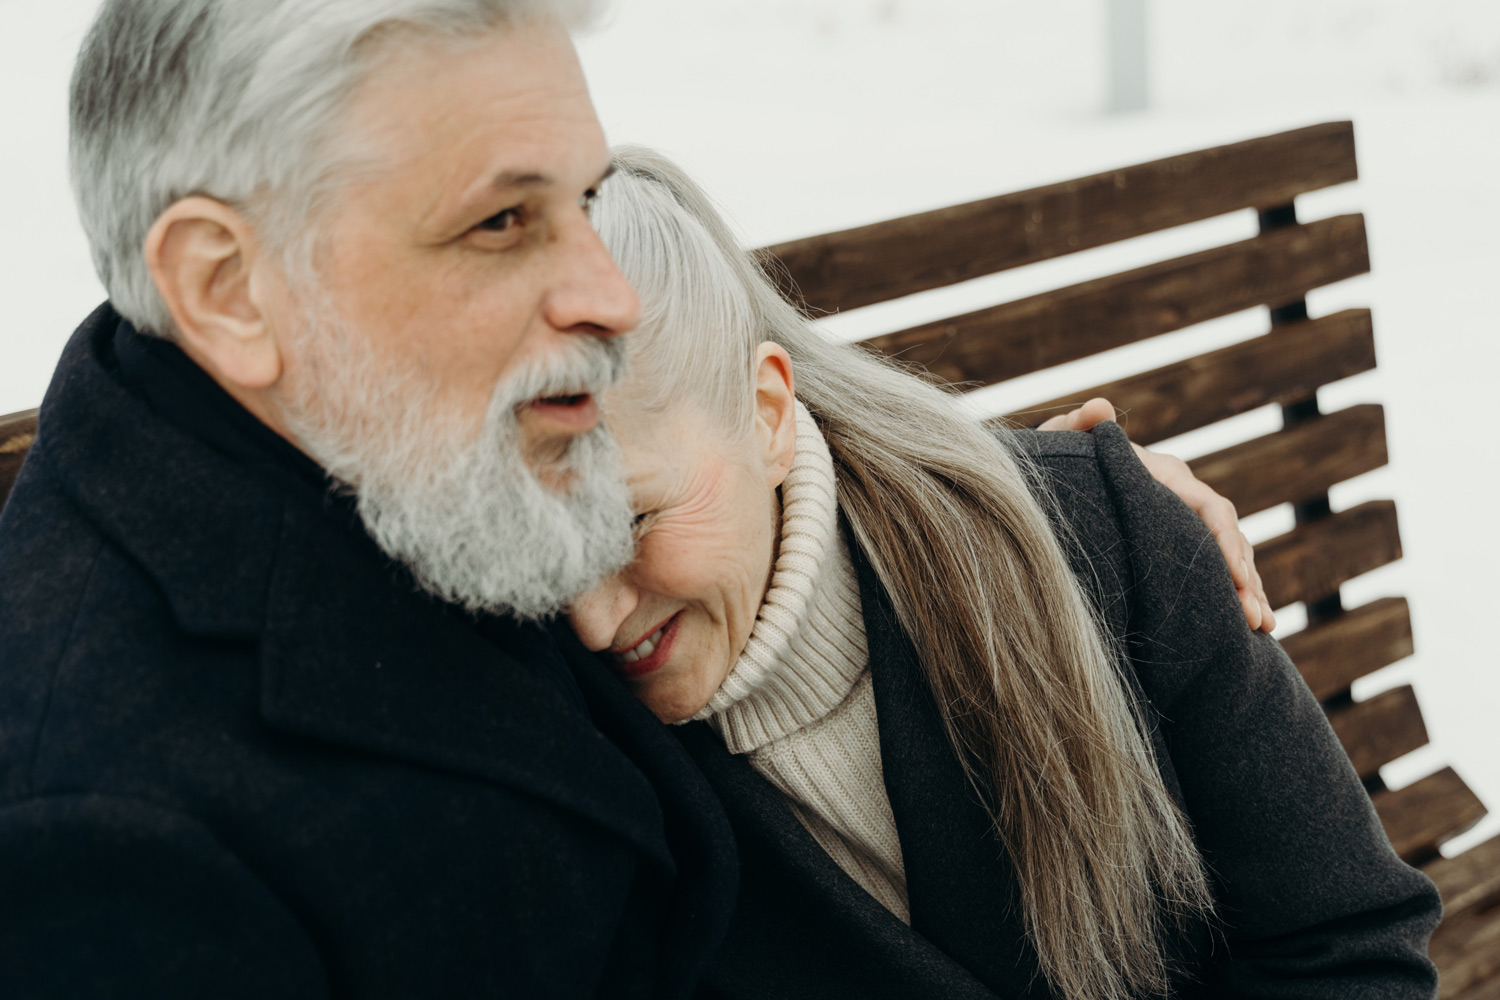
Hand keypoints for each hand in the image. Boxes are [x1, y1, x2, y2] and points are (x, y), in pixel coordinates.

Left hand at [1037, 398, 1275, 632]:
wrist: (1055, 478)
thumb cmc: (1059, 460)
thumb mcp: (1062, 443)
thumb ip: (1079, 426)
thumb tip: (1099, 407)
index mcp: (1166, 476)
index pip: (1210, 508)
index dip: (1226, 542)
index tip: (1236, 576)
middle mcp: (1184, 499)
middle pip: (1228, 538)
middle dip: (1246, 577)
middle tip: (1255, 618)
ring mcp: (1183, 524)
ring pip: (1228, 559)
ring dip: (1248, 591)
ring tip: (1262, 628)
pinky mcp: (1176, 547)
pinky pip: (1213, 572)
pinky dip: (1231, 595)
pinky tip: (1248, 627)